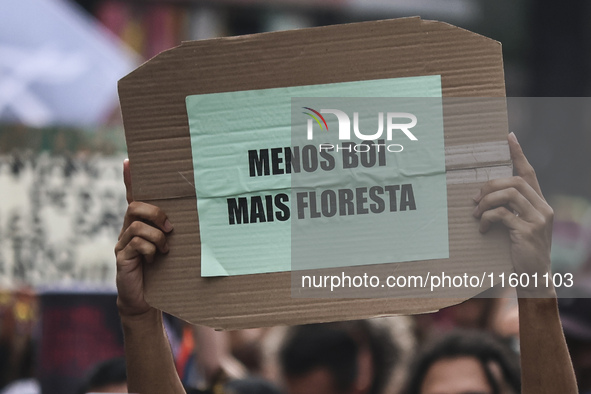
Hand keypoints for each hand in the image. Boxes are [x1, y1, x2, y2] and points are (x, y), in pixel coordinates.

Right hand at [114, 159, 173, 315]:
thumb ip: (174, 232)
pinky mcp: (122, 258)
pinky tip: (154, 259)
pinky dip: (149, 250)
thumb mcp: (170, 246)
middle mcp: (128, 229)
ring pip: (136, 226)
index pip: (133, 196)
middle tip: (169, 228)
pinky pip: (135, 244)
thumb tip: (195, 216)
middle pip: (135, 206)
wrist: (145, 298)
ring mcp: (122, 243)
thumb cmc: (162, 270)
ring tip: (165, 249)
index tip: (130, 160)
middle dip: (155, 213)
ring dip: (156, 236)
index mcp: (140, 223)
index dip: (130, 179)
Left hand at [472, 133, 554, 296]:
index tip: (508, 136)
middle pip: (514, 181)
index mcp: (540, 203)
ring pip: (509, 195)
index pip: (529, 172)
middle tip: (474, 199)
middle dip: (490, 186)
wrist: (534, 276)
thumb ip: (508, 209)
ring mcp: (538, 219)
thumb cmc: (520, 249)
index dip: (518, 154)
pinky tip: (483, 228)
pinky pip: (503, 215)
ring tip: (476, 214)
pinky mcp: (528, 231)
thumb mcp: (517, 225)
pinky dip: (488, 219)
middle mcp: (543, 207)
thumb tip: (481, 195)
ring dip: (486, 202)